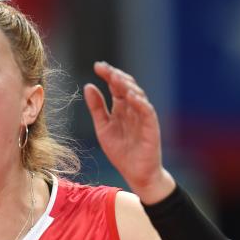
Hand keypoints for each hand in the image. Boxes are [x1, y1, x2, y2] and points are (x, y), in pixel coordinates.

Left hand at [84, 62, 174, 203]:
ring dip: (127, 86)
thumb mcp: (103, 127)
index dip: (108, 75)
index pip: (116, 86)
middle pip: (127, 87)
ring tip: (116, 78)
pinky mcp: (151, 128)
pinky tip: (131, 96)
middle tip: (105, 68)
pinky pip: (147, 112)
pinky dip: (140, 103)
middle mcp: (133, 109)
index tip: (97, 66)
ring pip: (138, 96)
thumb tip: (88, 86)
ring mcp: (143, 117)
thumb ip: (97, 108)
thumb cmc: (121, 152)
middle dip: (116, 76)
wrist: (136, 173)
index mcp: (122, 108)